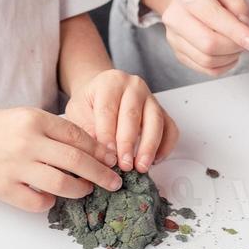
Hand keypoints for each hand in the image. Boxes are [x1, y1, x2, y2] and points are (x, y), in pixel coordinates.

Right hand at [0, 107, 122, 213]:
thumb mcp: (19, 116)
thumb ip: (47, 129)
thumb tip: (82, 147)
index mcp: (33, 118)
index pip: (77, 135)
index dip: (98, 149)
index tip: (110, 158)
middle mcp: (27, 141)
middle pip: (77, 160)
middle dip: (100, 173)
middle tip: (113, 181)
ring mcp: (15, 166)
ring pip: (62, 184)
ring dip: (79, 190)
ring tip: (85, 190)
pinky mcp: (3, 188)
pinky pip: (37, 203)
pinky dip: (48, 203)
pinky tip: (48, 197)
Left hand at [64, 68, 179, 174]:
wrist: (101, 92)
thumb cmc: (90, 103)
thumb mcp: (78, 112)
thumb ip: (87, 130)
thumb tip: (97, 156)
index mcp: (109, 83)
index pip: (108, 110)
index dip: (107, 134)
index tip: (107, 155)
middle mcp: (133, 86)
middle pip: (132, 115)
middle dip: (128, 143)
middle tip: (124, 165)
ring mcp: (150, 97)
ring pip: (155, 120)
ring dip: (149, 146)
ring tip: (142, 166)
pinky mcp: (162, 111)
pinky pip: (170, 128)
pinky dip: (166, 145)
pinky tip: (156, 160)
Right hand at [142, 0, 248, 76]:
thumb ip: (239, 5)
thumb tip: (245, 30)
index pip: (213, 17)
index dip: (236, 32)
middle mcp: (174, 16)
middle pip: (208, 44)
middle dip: (235, 47)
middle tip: (247, 41)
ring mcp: (173, 37)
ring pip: (207, 60)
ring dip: (230, 57)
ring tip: (235, 44)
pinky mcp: (178, 53)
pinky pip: (205, 69)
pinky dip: (223, 65)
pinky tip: (227, 53)